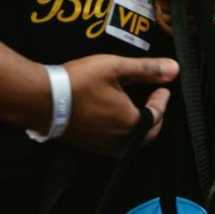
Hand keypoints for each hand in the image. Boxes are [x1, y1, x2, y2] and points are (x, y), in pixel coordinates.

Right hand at [60, 54, 176, 153]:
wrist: (40, 99)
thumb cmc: (78, 83)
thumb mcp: (116, 68)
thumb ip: (147, 69)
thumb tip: (174, 69)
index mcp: (131, 123)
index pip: (158, 115)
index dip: (162, 100)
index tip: (164, 88)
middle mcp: (119, 140)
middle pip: (148, 134)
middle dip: (155, 117)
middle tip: (154, 100)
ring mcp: (101, 146)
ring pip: (131, 142)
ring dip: (139, 127)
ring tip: (137, 109)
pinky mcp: (87, 146)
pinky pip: (114, 144)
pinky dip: (122, 133)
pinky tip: (115, 118)